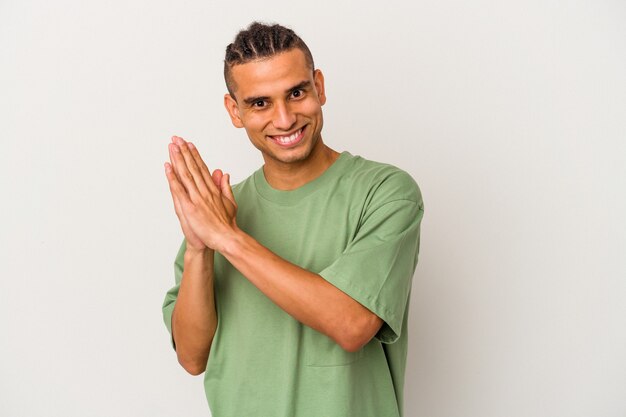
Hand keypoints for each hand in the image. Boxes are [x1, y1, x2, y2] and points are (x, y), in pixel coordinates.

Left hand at [165, 136, 237, 251]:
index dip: (194, 154)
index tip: (188, 144)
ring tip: (172, 146)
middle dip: (184, 152)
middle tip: (177, 139)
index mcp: (213, 189)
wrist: (226, 238)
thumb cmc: (226, 224)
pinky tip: (167, 167)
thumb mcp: (230, 202)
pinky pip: (179, 189)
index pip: (202, 168)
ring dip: (177, 159)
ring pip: (185, 174)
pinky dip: (172, 177)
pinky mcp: (190, 207)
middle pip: (192, 167)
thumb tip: (223, 173)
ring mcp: (197, 198)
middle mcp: (204, 191)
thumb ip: (225, 186)